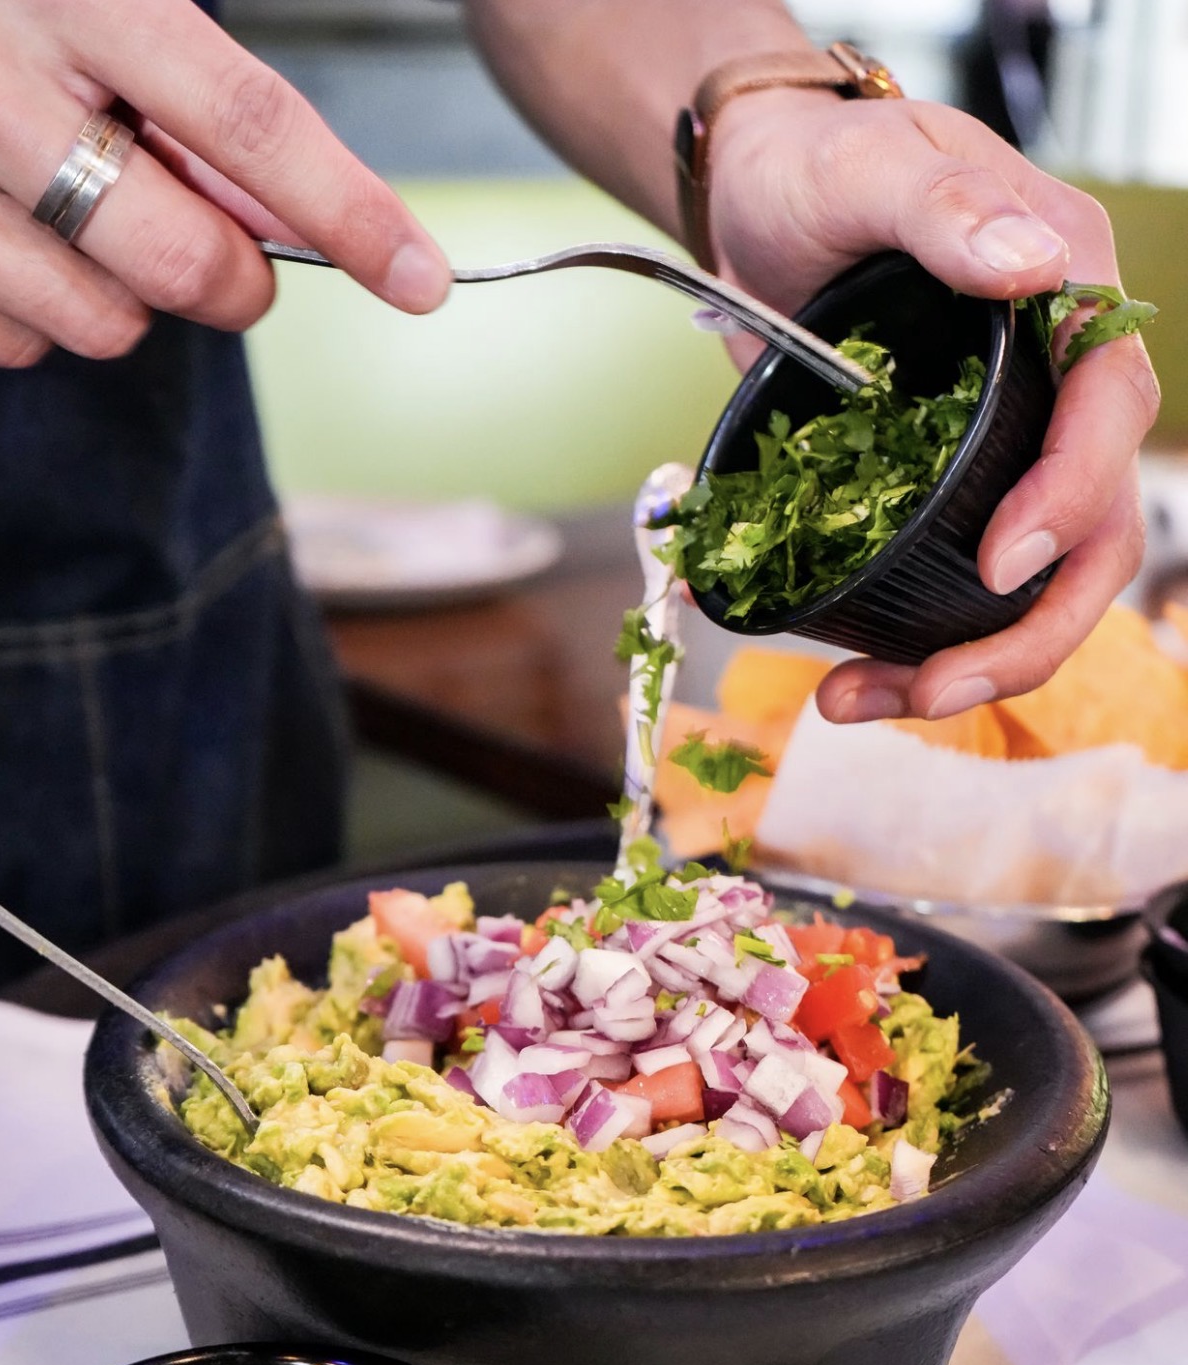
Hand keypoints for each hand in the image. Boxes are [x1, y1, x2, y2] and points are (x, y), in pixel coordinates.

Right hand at [0, 0, 449, 366]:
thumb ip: (200, 86)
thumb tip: (289, 219)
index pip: (244, 123)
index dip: (349, 213)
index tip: (420, 279)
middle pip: (183, 262)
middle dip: (232, 277)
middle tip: (218, 245)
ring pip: (100, 323)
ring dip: (116, 289)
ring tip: (60, 201)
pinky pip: (6, 344)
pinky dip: (24, 307)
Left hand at [707, 90, 1159, 721]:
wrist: (751, 202)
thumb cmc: (818, 168)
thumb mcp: (871, 167)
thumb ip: (944, 210)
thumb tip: (1031, 269)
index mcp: (1066, 298)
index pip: (1109, 411)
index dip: (1069, 501)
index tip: (998, 567)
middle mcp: (1050, 388)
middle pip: (1091, 535)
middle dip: (1025, 632)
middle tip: (934, 690)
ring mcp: (997, 452)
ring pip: (1025, 588)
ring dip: (961, 663)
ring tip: (860, 702)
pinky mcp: (937, 496)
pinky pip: (947, 587)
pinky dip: (903, 645)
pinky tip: (844, 679)